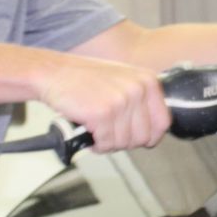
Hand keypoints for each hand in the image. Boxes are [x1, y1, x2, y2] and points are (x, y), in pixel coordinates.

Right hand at [35, 54, 170, 152]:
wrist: (53, 72)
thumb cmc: (84, 77)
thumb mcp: (123, 79)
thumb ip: (141, 99)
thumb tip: (152, 128)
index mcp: (147, 80)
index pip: (163, 122)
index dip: (150, 136)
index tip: (139, 139)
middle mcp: (137, 89)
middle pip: (143, 137)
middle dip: (125, 141)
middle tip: (110, 134)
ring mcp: (121, 101)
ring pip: (124, 143)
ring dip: (109, 143)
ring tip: (97, 131)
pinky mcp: (102, 114)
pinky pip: (106, 143)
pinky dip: (96, 144)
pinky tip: (90, 134)